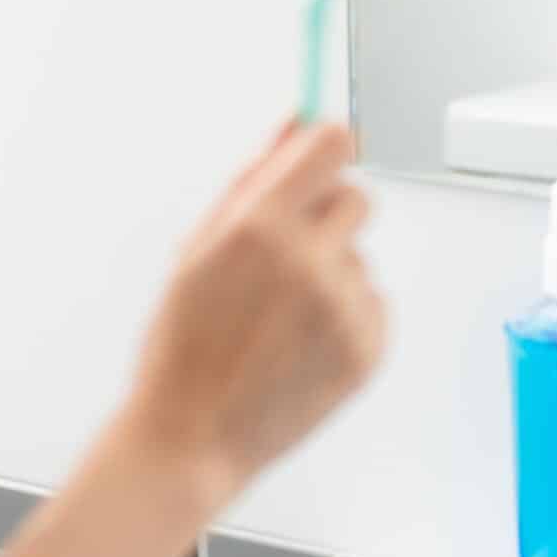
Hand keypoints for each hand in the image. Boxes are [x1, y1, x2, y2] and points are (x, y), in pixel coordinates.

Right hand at [121, 121, 386, 501]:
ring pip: (359, 256)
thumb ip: (252, 176)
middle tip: (285, 254)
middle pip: (358, 196)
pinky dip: (346, 315)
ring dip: (331, 272)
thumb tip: (295, 120)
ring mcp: (342, 309)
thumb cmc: (183, 342)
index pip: (333, 143)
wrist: (191, 437)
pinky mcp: (366, 350)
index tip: (320, 158)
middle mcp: (308, 261)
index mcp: (259, 225)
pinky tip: (301, 343)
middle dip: (326, 214)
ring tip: (281, 317)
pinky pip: (373, 303)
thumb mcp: (198, 245)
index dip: (327, 147)